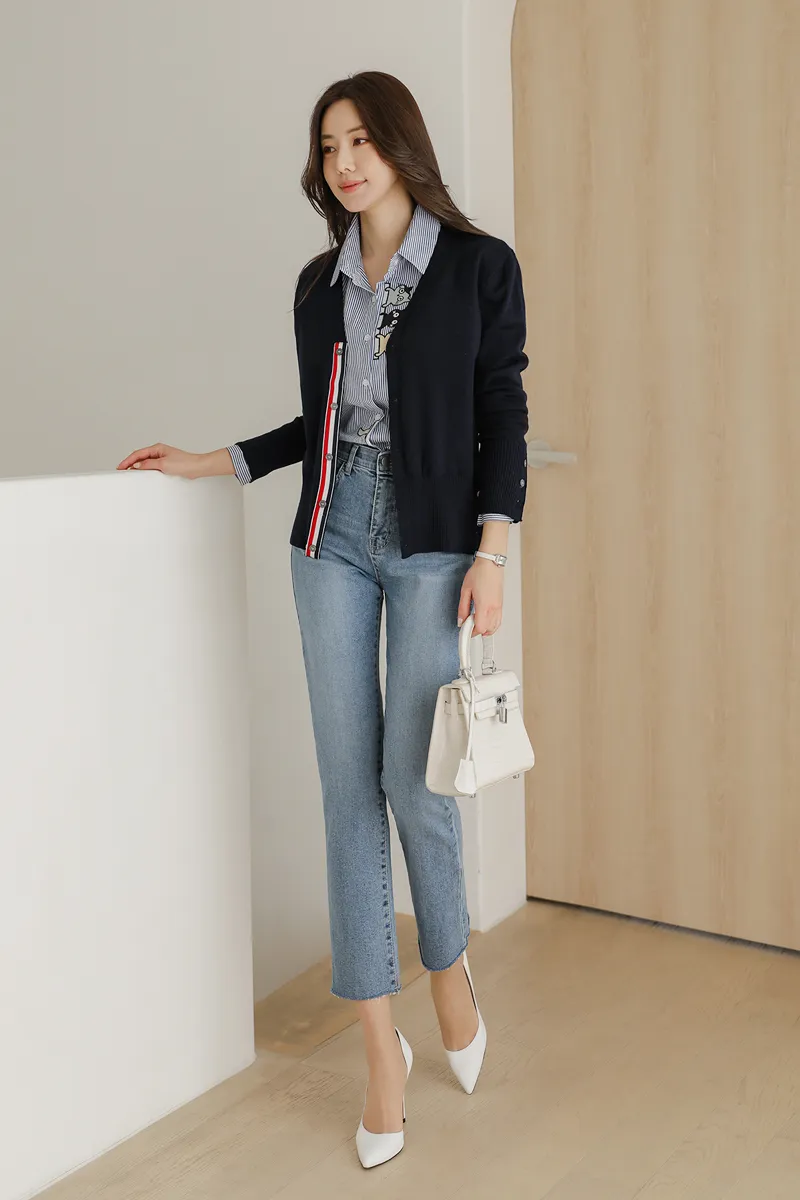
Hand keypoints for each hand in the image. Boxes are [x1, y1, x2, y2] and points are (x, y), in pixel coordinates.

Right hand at [116, 444, 230, 479]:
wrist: (197, 467)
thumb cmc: (185, 463)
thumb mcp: (163, 464)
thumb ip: (149, 465)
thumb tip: (137, 466)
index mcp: (157, 448)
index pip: (138, 454)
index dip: (127, 460)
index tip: (120, 466)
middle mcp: (159, 452)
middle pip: (140, 457)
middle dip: (130, 463)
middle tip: (121, 470)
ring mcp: (162, 458)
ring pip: (145, 462)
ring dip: (137, 467)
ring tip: (129, 473)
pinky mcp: (166, 464)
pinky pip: (151, 466)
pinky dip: (145, 470)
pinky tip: (143, 474)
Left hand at [457, 558, 503, 635]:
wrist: (491, 563)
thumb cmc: (479, 573)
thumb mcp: (465, 590)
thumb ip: (462, 608)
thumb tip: (461, 620)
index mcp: (484, 606)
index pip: (479, 628)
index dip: (471, 632)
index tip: (464, 629)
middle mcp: (493, 608)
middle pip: (488, 630)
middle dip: (477, 631)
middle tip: (468, 624)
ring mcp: (499, 607)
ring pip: (495, 627)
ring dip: (485, 629)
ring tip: (475, 623)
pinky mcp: (501, 604)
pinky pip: (498, 620)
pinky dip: (492, 625)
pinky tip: (485, 621)